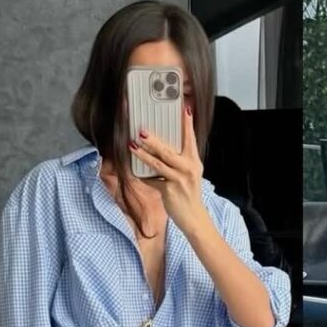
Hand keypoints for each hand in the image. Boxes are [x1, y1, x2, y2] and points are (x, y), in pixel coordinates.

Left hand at [130, 105, 210, 235]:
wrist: (193, 218)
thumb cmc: (188, 194)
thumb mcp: (189, 174)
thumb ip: (179, 161)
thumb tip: (159, 147)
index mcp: (194, 161)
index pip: (190, 139)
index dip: (187, 124)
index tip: (185, 109)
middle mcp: (189, 169)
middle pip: (168, 151)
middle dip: (154, 141)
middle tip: (142, 131)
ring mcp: (179, 180)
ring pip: (158, 164)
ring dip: (143, 154)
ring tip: (132, 145)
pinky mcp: (170, 190)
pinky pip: (152, 180)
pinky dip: (143, 176)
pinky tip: (135, 171)